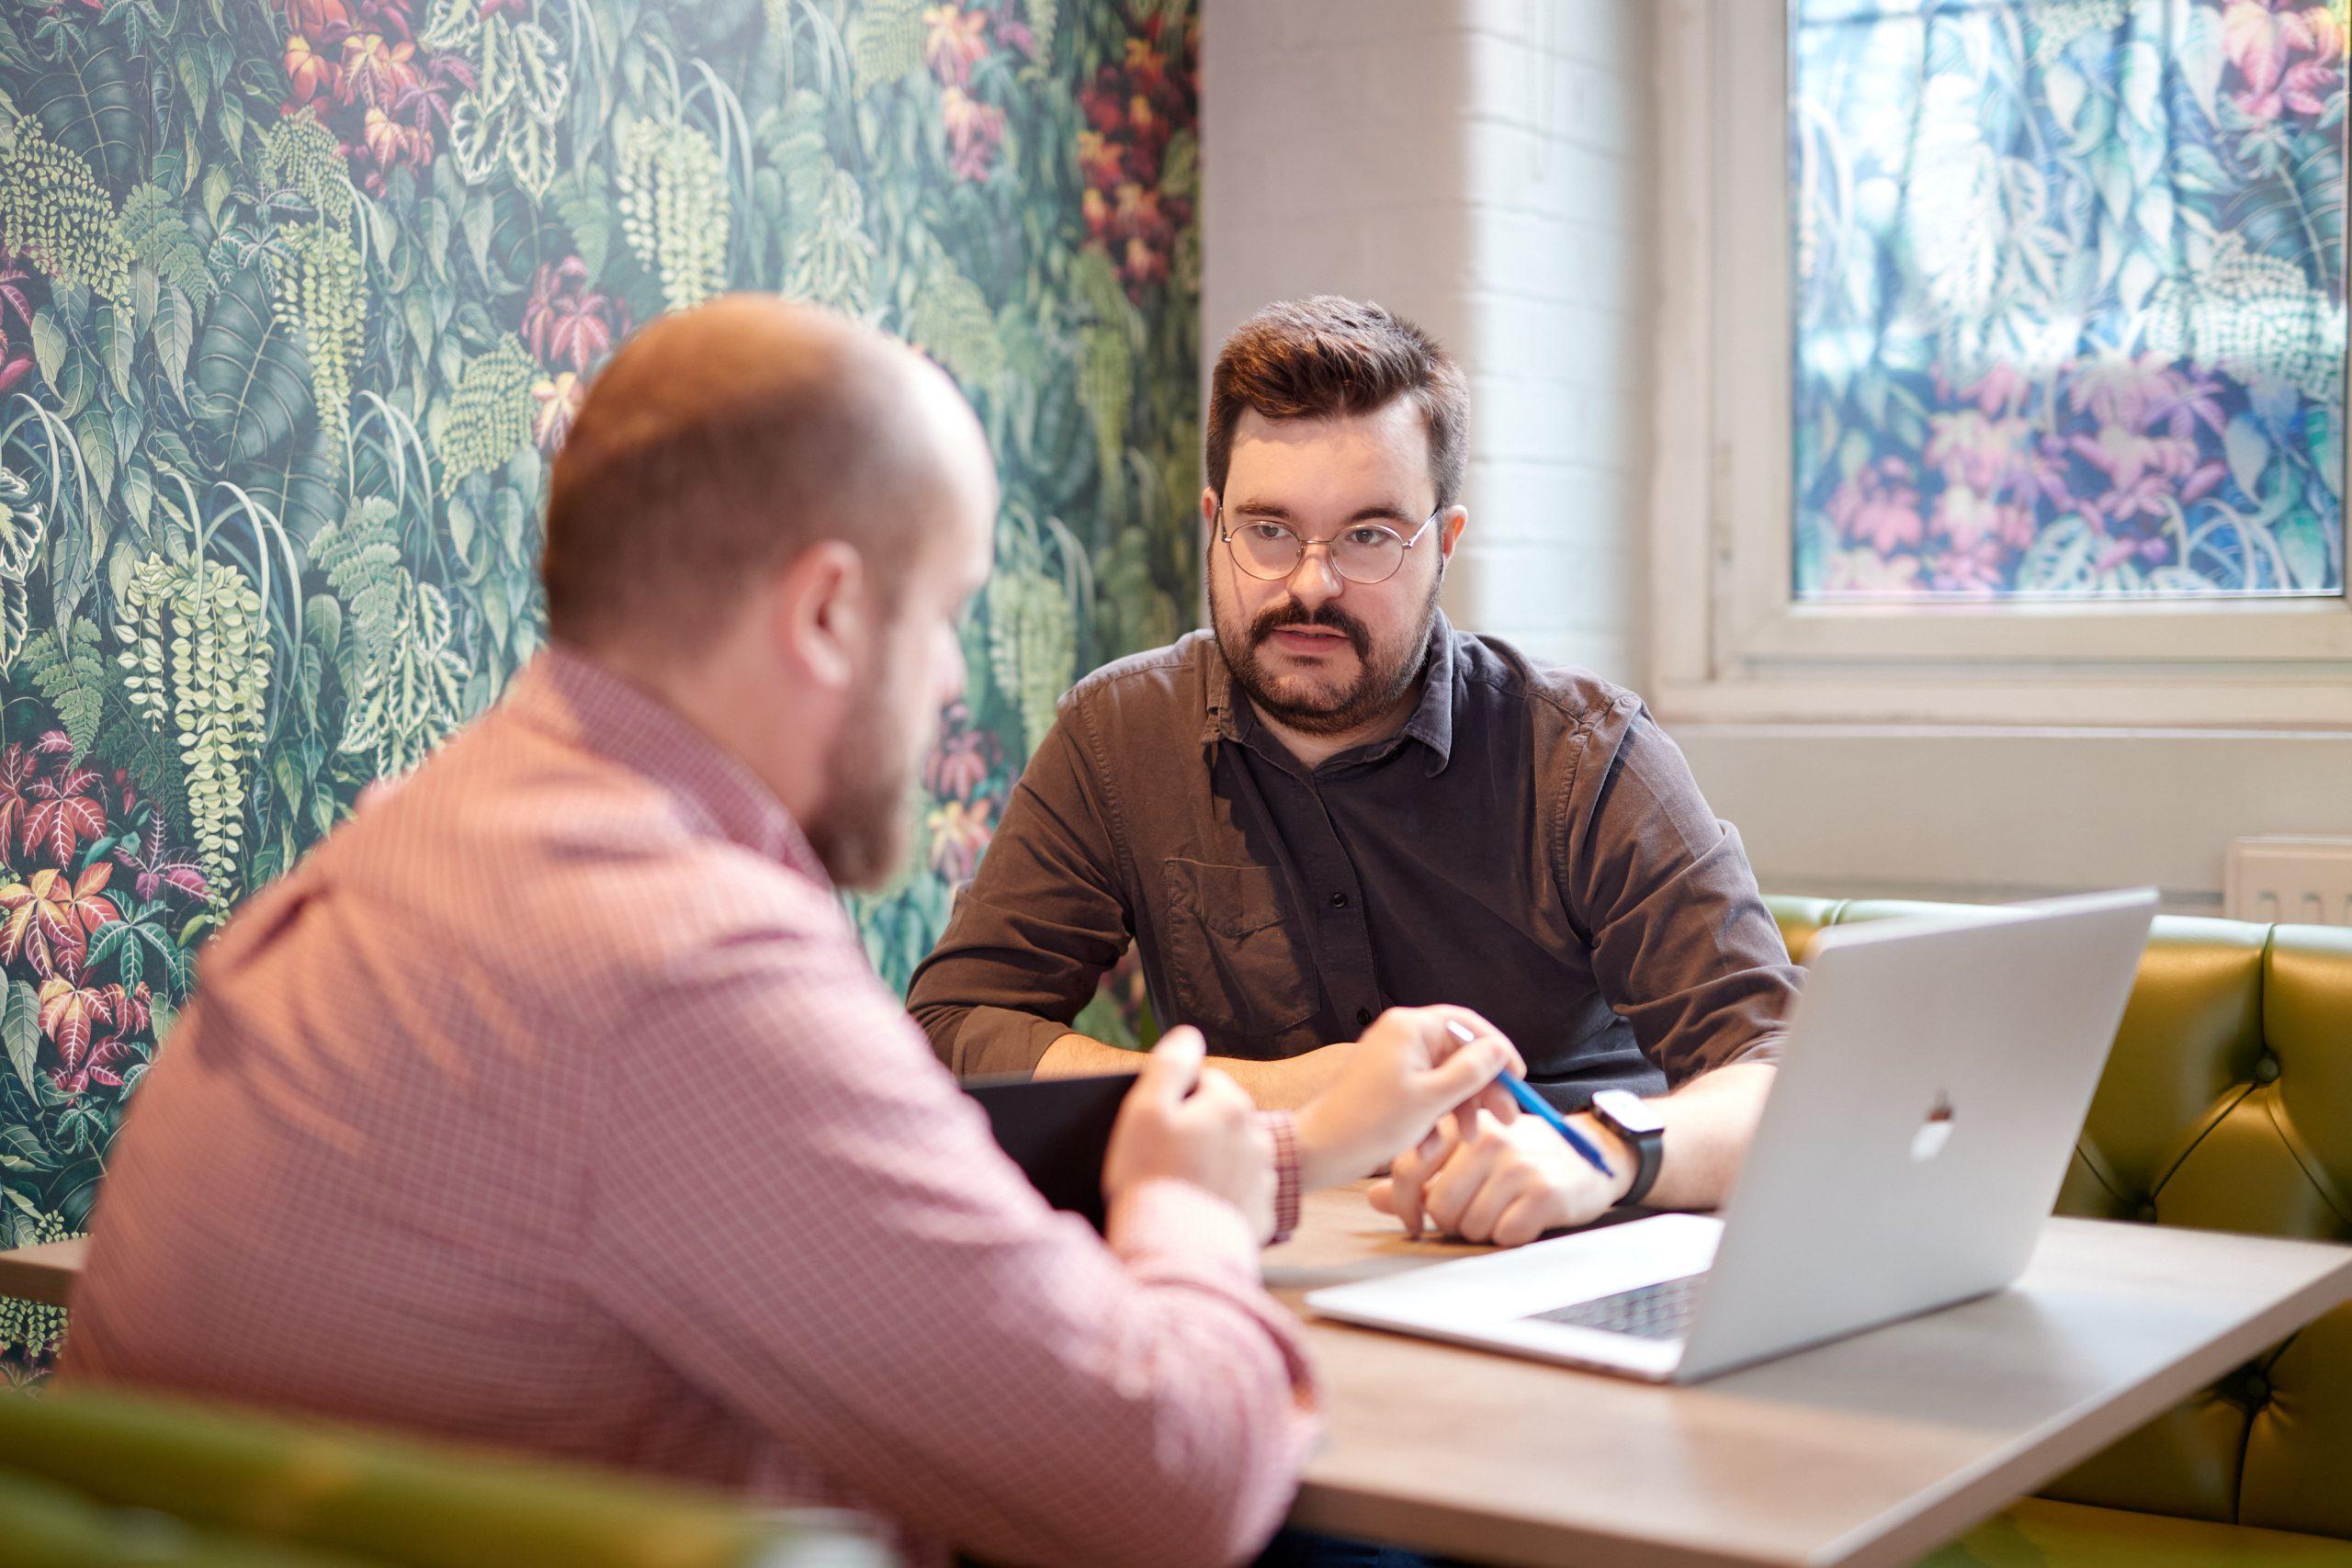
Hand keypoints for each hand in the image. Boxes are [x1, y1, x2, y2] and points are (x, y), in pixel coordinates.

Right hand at [1102, 1026, 1275, 1239]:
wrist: (1173, 1249)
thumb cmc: (1152, 1175)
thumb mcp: (1146, 1108)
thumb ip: (1170, 1064)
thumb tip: (1188, 1036)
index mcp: (1230, 1105)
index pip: (1203, 1081)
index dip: (1173, 1098)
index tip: (1155, 1123)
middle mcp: (1256, 1137)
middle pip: (1219, 1118)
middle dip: (1195, 1130)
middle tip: (1161, 1156)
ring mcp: (1261, 1178)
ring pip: (1231, 1156)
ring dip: (1210, 1163)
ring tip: (1177, 1186)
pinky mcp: (1260, 1214)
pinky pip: (1237, 1195)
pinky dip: (1220, 1198)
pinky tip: (1194, 1210)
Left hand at [1293, 1006, 1526, 1190]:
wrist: (1319, 1151)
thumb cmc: (1371, 1122)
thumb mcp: (1432, 1100)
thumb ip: (1471, 1072)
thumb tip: (1498, 1051)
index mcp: (1411, 1028)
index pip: (1468, 1025)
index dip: (1498, 1052)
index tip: (1518, 1080)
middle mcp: (1401, 1036)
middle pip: (1458, 1054)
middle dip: (1482, 1089)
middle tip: (1506, 1119)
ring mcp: (1393, 1061)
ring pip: (1443, 1079)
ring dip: (1459, 1109)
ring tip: (1467, 1139)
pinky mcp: (1386, 1086)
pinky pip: (1422, 1095)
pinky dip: (1431, 1120)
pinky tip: (1426, 1148)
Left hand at [1370, 1107, 1631, 1246]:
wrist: (1592, 1155)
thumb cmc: (1522, 1155)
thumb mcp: (1470, 1154)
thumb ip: (1423, 1175)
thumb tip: (1375, 1197)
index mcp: (1463, 1125)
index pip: (1411, 1168)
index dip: (1405, 1205)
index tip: (1412, 1223)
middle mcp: (1488, 1140)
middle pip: (1440, 1207)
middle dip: (1450, 1222)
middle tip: (1469, 1214)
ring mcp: (1517, 1165)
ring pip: (1470, 1225)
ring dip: (1480, 1229)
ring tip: (1500, 1210)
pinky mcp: (1544, 1191)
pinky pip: (1504, 1235)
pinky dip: (1509, 1234)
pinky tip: (1522, 1217)